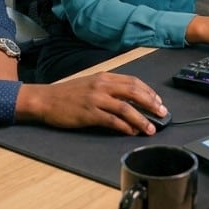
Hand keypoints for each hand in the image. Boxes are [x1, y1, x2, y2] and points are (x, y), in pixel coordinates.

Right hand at [15, 72, 164, 135]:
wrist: (46, 99)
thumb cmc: (67, 93)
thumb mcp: (90, 84)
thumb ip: (109, 89)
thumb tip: (129, 100)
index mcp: (104, 77)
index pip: (133, 82)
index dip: (148, 92)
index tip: (158, 101)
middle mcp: (102, 85)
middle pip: (134, 92)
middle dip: (151, 104)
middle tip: (162, 113)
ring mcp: (96, 99)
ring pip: (126, 108)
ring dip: (141, 119)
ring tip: (151, 128)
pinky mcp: (89, 113)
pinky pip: (112, 120)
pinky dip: (125, 127)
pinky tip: (131, 132)